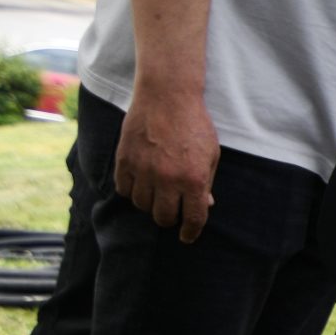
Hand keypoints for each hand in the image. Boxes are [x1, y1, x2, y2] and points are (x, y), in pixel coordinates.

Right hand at [115, 88, 219, 241]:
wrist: (167, 97)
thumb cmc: (194, 125)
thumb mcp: (211, 155)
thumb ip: (207, 182)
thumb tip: (205, 205)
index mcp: (194, 179)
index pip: (192, 218)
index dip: (190, 232)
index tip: (187, 237)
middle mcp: (168, 179)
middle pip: (163, 217)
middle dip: (169, 218)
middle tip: (172, 211)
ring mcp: (143, 170)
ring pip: (142, 205)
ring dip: (150, 204)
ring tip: (157, 193)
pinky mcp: (124, 160)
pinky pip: (124, 190)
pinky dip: (132, 191)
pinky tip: (140, 183)